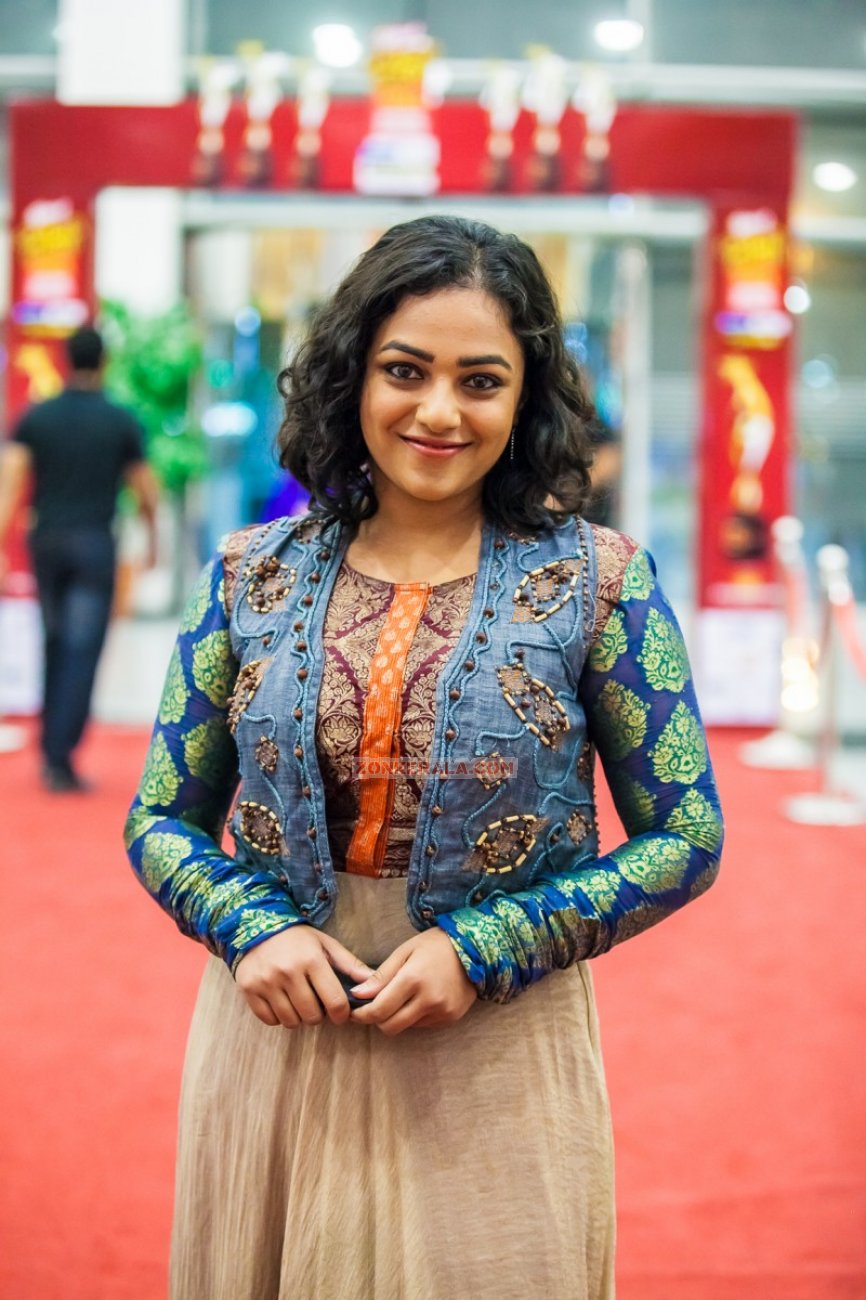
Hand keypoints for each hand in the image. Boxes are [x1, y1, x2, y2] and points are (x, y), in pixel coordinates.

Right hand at [234, 925, 373, 1028]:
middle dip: (319, 1016)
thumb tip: (374, 982)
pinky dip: (278, 1017)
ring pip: (290, 1021)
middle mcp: (288, 971)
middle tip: (317, 1005)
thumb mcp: (326, 945)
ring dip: (298, 1017)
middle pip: (312, 1016)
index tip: (340, 1014)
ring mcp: (266, 982)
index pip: (335, 1002)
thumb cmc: (297, 939)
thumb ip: (350, 964)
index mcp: (311, 959)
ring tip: (299, 1002)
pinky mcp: (249, 990)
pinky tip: (282, 1002)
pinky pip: (269, 1020)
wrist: (256, 926)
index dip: (342, 1015)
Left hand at [349, 928, 476, 1036]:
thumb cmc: (435, 945)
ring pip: (406, 1027)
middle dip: (377, 1020)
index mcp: (412, 979)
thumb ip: (381, 976)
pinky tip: (419, 999)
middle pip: (390, 1026)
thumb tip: (357, 994)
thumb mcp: (404, 952)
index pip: (379, 1010)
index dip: (362, 1015)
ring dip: (396, 1018)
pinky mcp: (450, 1018)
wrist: (475, 948)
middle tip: (373, 1008)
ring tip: (399, 999)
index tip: (354, 1012)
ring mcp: (441, 1011)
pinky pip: (423, 1025)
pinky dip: (414, 1017)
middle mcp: (428, 1000)